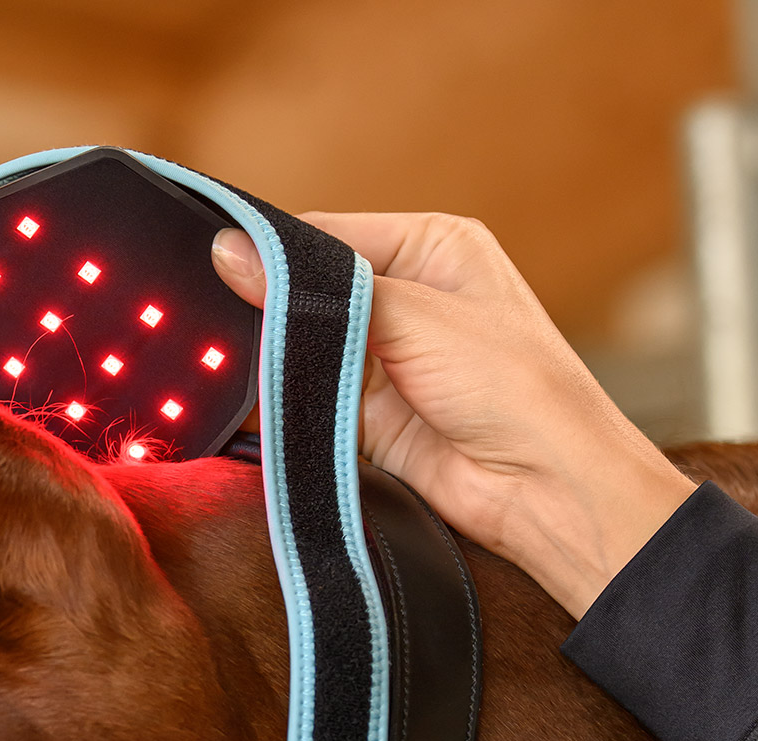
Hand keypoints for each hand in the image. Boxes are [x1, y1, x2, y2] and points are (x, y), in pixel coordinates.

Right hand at [212, 215, 695, 617]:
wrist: (545, 490)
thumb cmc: (518, 389)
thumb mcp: (418, 316)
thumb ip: (324, 290)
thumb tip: (237, 254)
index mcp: (430, 247)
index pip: (324, 234)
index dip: (271, 253)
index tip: (217, 268)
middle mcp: (405, 298)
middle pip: (306, 293)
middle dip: (267, 310)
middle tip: (212, 323)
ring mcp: (384, 362)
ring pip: (300, 349)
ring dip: (272, 361)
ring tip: (228, 364)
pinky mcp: (366, 420)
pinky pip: (306, 401)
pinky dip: (281, 405)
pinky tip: (254, 403)